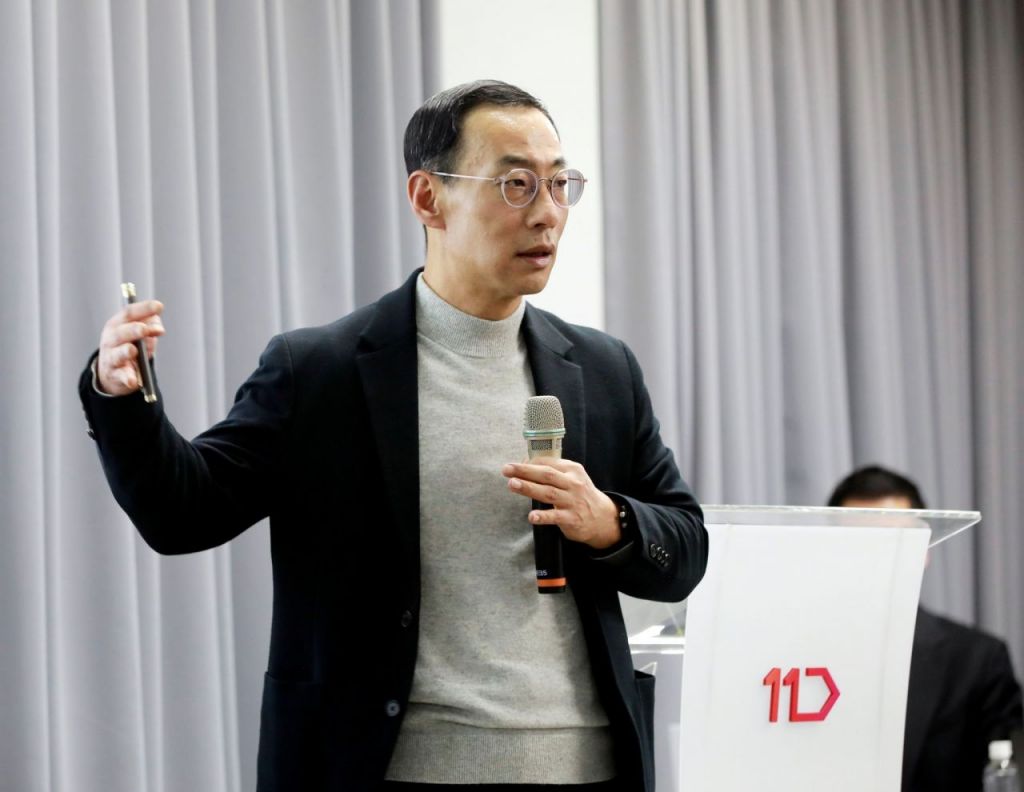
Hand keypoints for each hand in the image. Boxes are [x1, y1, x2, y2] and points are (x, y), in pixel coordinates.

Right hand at [97, 299, 164, 395]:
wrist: (113, 371)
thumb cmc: (130, 345)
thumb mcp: (139, 333)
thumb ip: (150, 326)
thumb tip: (158, 327)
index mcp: (117, 324)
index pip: (128, 313)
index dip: (143, 309)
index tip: (159, 306)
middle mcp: (111, 340)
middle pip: (120, 333)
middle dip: (132, 330)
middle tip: (144, 329)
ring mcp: (111, 358)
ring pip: (117, 355)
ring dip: (125, 352)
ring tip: (133, 350)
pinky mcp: (115, 376)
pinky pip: (121, 377)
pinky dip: (127, 378)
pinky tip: (132, 381)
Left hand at [502, 458, 620, 549]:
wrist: (603, 517)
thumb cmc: (580, 495)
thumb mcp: (572, 478)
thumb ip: (553, 471)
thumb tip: (526, 463)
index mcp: (572, 470)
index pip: (548, 463)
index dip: (529, 463)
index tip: (513, 465)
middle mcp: (573, 483)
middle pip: (546, 475)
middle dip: (525, 471)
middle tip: (507, 469)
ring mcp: (573, 501)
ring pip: (548, 493)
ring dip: (529, 488)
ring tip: (512, 484)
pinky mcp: (572, 518)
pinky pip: (556, 516)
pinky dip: (543, 516)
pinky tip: (531, 517)